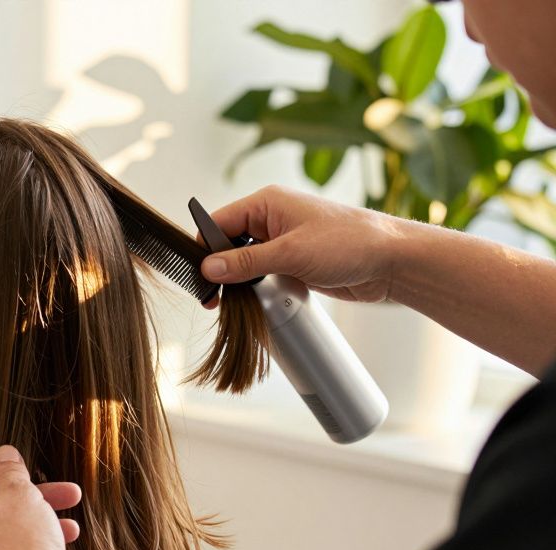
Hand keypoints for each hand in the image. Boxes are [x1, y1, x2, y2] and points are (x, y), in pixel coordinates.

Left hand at [0, 445, 81, 549]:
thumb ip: (10, 471)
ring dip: (36, 524)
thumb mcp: (21, 496)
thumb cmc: (23, 545)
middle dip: (32, 500)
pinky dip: (25, 548)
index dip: (5, 471)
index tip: (29, 472)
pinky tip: (60, 545)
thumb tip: (2, 454)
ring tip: (71, 524)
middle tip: (66, 494)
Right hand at [199, 185, 410, 304]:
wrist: (392, 261)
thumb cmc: (349, 244)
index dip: (205, 249)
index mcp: (267, 203)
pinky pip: (261, 271)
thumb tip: (208, 268)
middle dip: (219, 268)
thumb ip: (246, 262)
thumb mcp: (291, 254)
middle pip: (228, 242)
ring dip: (237, 279)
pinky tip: (252, 299)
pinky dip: (254, 285)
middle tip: (213, 298)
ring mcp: (283, 239)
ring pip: (243, 259)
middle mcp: (272, 218)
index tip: (199, 278)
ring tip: (230, 302)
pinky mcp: (293, 260)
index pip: (219, 223)